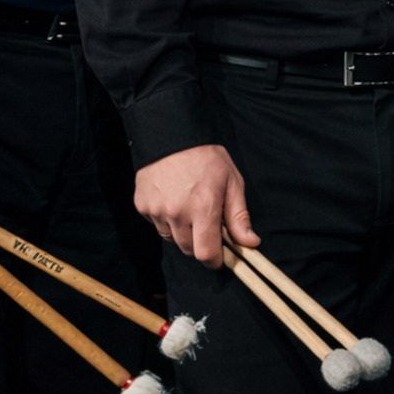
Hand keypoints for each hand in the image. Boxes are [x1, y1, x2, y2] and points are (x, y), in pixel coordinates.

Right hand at [134, 144, 259, 268]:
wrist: (171, 132)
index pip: (206, 254)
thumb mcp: (232, 181)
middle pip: (189, 249)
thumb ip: (239, 216)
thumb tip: (251, 244)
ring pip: (171, 238)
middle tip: (207, 224)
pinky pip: (156, 224)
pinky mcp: (142, 205)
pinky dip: (165, 219)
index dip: (215, 260)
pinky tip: (172, 199)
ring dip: (182, 232)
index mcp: (203, 207)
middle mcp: (178, 213)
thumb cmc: (207, 156)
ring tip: (188, 206)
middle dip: (200, 244)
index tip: (220, 257)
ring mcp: (156, 210)